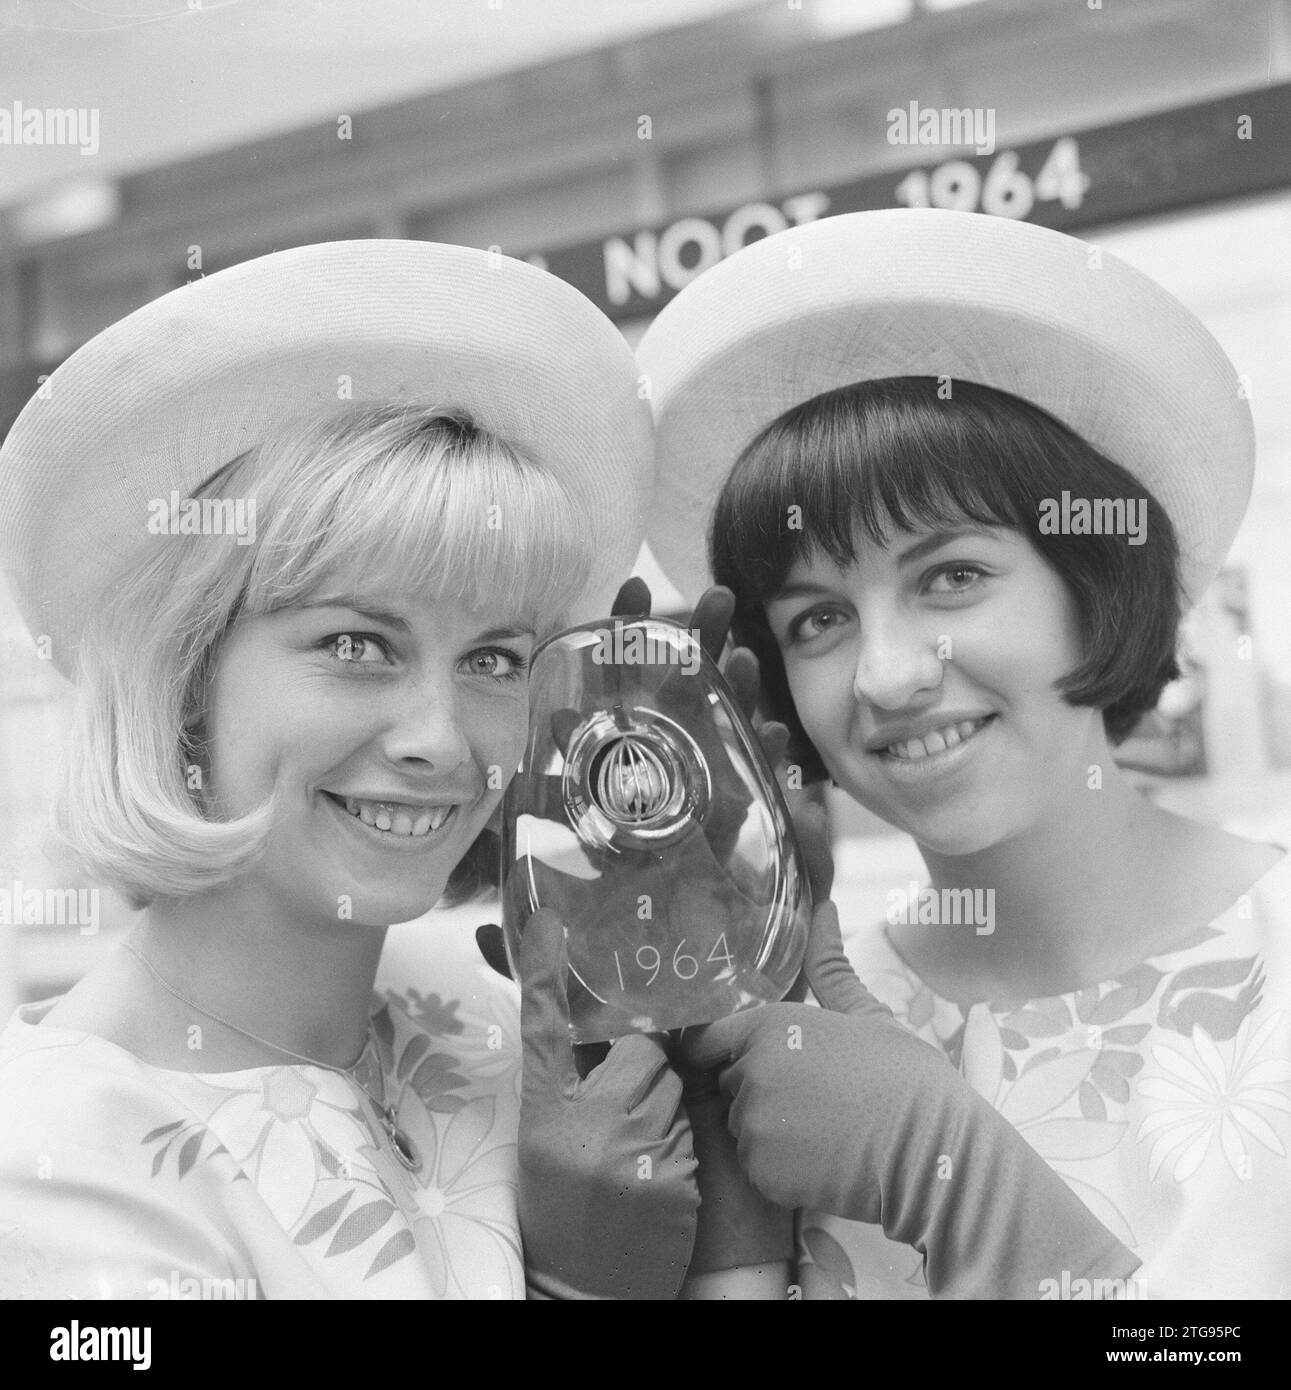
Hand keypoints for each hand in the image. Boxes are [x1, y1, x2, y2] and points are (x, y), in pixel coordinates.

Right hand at [516, 909, 698, 1299]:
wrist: (588, 1291)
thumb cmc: (564, 1209)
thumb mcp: (546, 1142)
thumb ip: (569, 1085)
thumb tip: (596, 1028)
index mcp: (543, 1112)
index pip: (542, 1028)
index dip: (540, 972)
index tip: (548, 921)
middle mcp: (583, 1124)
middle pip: (641, 1050)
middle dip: (646, 1065)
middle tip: (629, 1108)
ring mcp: (630, 1151)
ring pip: (672, 1085)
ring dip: (666, 1105)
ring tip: (639, 1152)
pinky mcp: (673, 1177)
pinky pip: (691, 1129)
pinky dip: (684, 1146)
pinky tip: (660, 1181)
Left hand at [681, 818, 1140, 1297]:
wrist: (934, 1152)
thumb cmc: (905, 1077)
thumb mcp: (867, 1013)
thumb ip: (830, 964)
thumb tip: (824, 907)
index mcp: (770, 1026)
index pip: (709, 1037)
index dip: (728, 1048)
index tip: (757, 1060)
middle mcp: (751, 1071)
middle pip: (730, 1080)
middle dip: (759, 1087)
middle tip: (816, 1096)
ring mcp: (753, 1124)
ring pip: (742, 1124)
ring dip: (770, 1128)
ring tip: (824, 1128)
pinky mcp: (763, 1171)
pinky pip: (756, 1164)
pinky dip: (779, 1166)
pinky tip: (821, 1158)